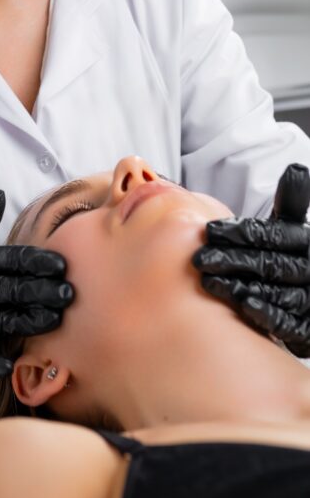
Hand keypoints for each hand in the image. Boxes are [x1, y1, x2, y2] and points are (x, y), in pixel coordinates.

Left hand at [192, 163, 309, 356]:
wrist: (307, 295)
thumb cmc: (290, 256)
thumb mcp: (292, 227)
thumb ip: (292, 201)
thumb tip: (297, 170)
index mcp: (303, 243)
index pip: (272, 236)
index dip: (241, 233)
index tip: (211, 230)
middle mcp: (308, 270)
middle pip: (268, 265)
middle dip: (232, 261)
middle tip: (199, 258)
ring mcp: (309, 300)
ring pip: (273, 293)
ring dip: (240, 288)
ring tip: (208, 283)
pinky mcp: (306, 327)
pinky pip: (287, 322)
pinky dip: (264, 314)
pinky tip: (241, 307)